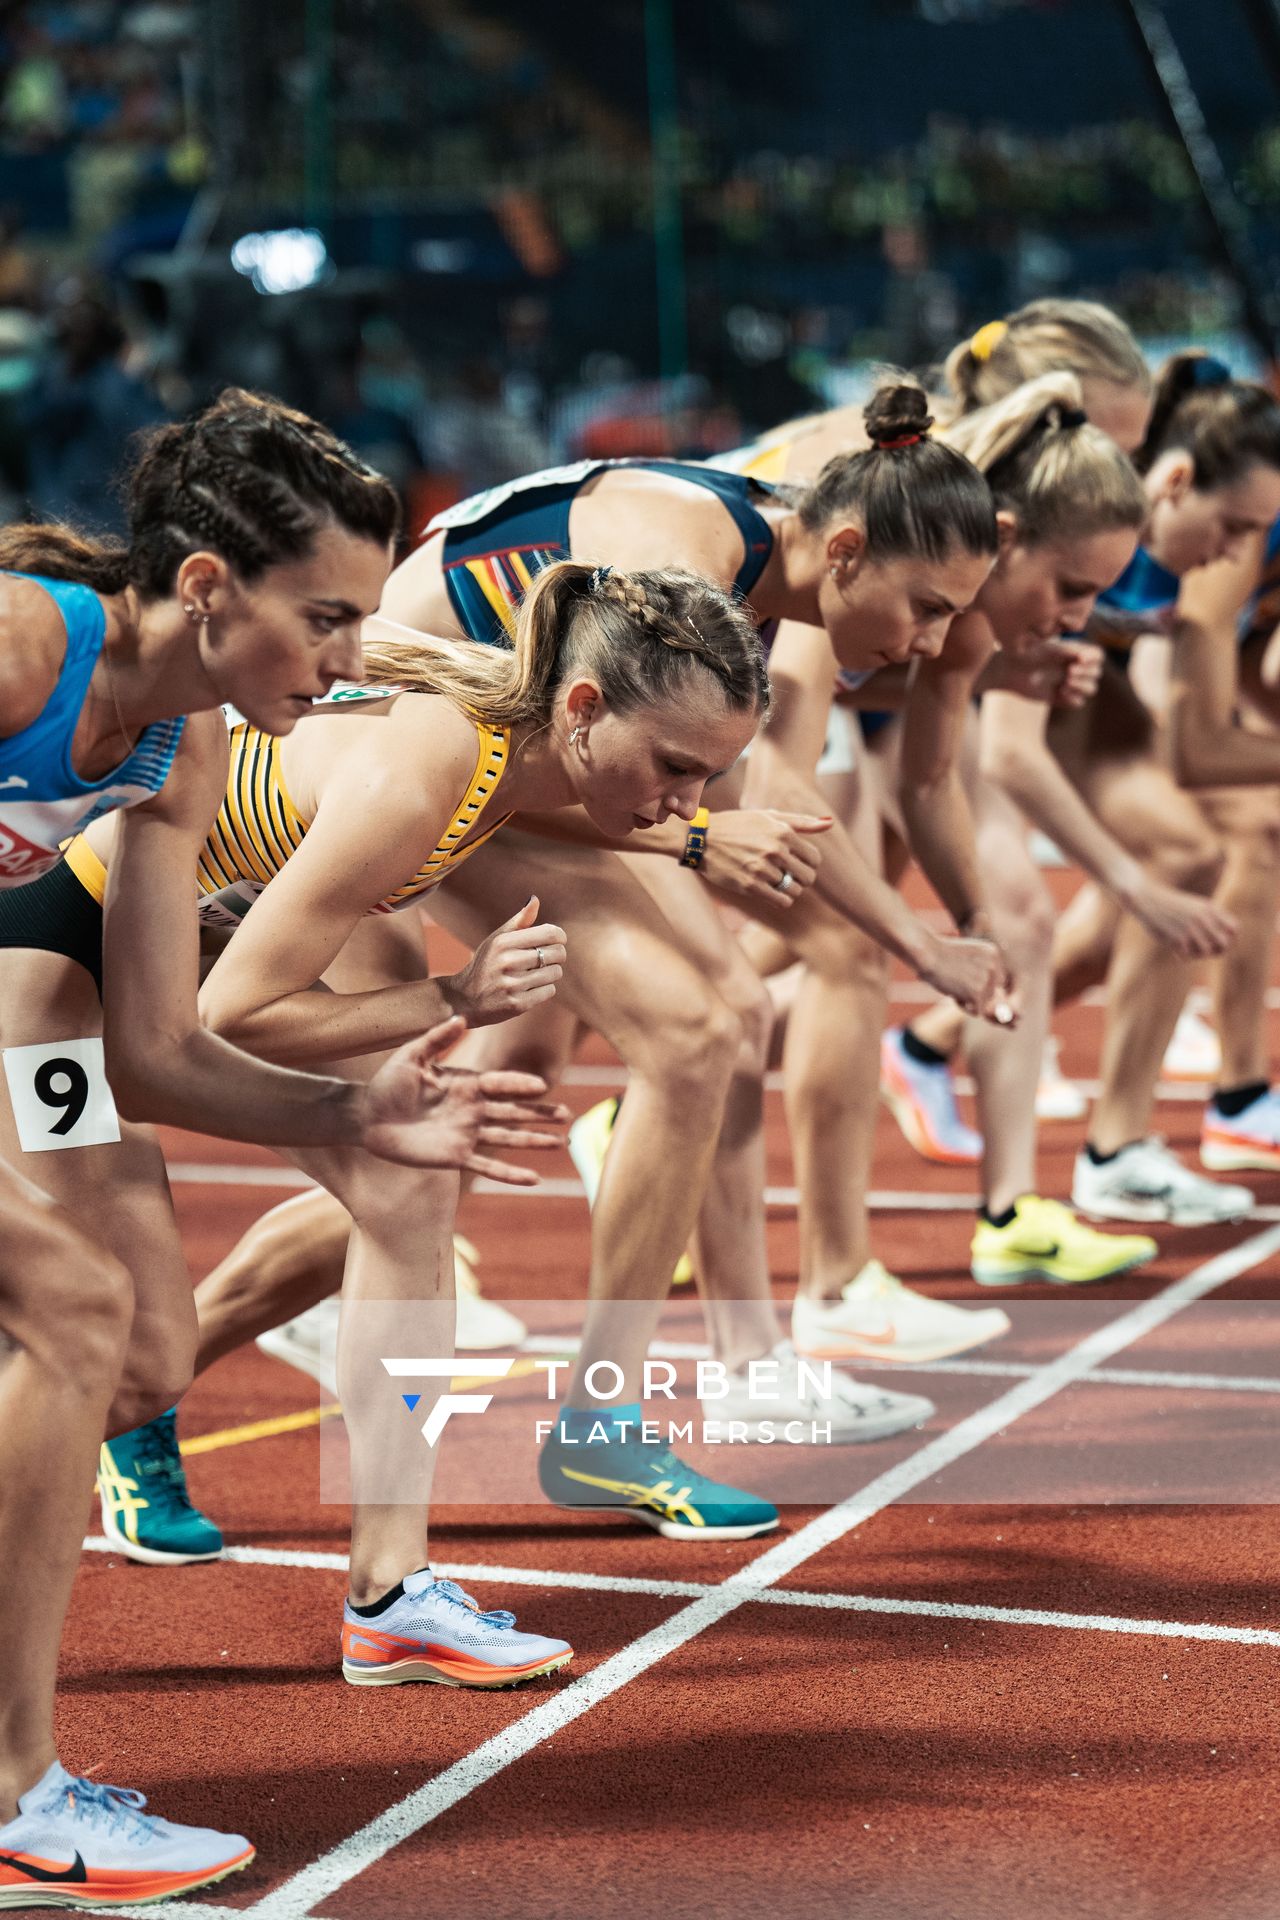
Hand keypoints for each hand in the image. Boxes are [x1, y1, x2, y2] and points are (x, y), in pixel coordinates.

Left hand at [358, 1015, 569, 1183]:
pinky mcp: (456, 1157)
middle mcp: (472, 1109)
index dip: (519, 1086)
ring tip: (561, 1143)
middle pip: (514, 1111)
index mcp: (466, 1083)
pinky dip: (510, 1174)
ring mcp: (466, 1134)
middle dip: (540, 1114)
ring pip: (508, 1138)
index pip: (500, 1084)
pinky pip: (488, 1166)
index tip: (541, 1086)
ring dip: (534, 1141)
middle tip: (567, 1116)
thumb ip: (436, 1039)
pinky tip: (533, 1179)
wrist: (367, 1116)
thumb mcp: (411, 1055)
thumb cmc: (387, 1083)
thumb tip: (460, 1018)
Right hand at [445, 896, 566, 1024]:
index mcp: (503, 942)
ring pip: (555, 973)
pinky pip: (549, 991)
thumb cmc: (485, 965)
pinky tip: (530, 988)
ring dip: (551, 974)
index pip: (551, 933)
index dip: (560, 937)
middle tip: (546, 959)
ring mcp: (512, 984)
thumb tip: (535, 899)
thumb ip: (519, 921)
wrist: (464, 999)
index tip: (557, 941)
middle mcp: (507, 962)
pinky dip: (545, 990)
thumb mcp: (496, 940)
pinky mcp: (517, 1004)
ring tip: (536, 974)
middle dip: (557, 956)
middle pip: (557, 953)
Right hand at [699, 809, 830, 907]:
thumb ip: (801, 822)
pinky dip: (781, 899)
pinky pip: (781, 901)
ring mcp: (762, 869)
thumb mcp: (768, 816)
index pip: (815, 858)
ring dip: (789, 889)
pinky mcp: (750, 886)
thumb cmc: (738, 826)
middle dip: (801, 879)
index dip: (809, 864)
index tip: (798, 864)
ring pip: (794, 891)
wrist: (701, 839)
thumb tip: (829, 823)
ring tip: (777, 882)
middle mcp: (775, 850)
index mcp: (783, 832)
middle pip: (808, 877)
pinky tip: (771, 891)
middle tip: (789, 876)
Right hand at [919, 930, 1016, 1023]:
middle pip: (992, 992)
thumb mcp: (968, 957)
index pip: (999, 979)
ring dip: (968, 999)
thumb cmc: (940, 955)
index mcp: (993, 953)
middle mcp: (994, 966)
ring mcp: (987, 979)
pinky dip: (963, 1007)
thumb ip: (982, 971)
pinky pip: (976, 1011)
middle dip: (976, 993)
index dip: (983, 982)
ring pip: (985, 1003)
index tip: (967, 975)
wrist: (927, 953)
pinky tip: (952, 992)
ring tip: (953, 985)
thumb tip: (996, 997)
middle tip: (957, 982)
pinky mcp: (978, 993)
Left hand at [992, 638, 1104, 708]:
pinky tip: (1059, 693)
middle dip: (1085, 673)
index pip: (1097, 656)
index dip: (1093, 659)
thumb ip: (1064, 651)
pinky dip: (1072, 699)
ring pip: (1091, 688)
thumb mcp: (1045, 649)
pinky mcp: (1060, 698)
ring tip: (1065, 683)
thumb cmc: (1024, 654)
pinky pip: (1078, 702)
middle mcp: (1074, 667)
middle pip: (1096, 672)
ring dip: (1081, 686)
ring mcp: (1068, 683)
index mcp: (1073, 652)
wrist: (1007, 670)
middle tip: (1069, 672)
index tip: (1079, 660)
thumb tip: (1081, 657)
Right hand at [1126, 877, 1235, 957]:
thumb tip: (1227, 938)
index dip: (1230, 938)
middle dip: (1218, 950)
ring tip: (1190, 951)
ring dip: (1199, 954)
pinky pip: (1188, 956)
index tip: (1218, 940)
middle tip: (1207, 950)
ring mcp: (1190, 929)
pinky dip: (1184, 956)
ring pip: (1206, 952)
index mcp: (1210, 908)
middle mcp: (1203, 919)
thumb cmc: (1171, 904)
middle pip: (1224, 944)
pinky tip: (1176, 950)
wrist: (1147, 899)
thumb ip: (1211, 917)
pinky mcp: (1177, 938)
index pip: (1234, 929)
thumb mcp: (1195, 905)